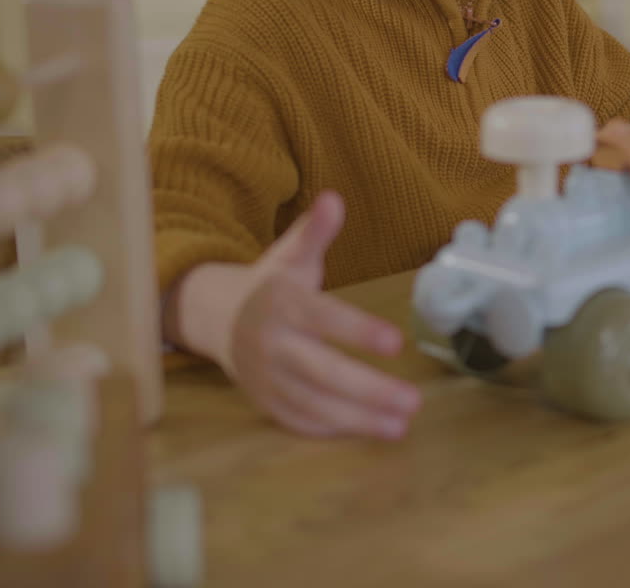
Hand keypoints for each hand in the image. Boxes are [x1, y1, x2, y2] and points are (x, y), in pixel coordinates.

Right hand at [224, 191, 420, 438]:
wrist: (216, 317)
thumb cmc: (271, 284)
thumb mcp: (291, 254)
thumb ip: (315, 231)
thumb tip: (333, 198)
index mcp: (283, 303)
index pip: (325, 319)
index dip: (360, 331)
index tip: (398, 343)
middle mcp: (272, 344)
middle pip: (322, 372)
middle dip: (369, 389)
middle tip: (413, 401)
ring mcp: (266, 378)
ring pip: (313, 404)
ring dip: (358, 419)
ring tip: (401, 426)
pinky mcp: (265, 402)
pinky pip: (298, 421)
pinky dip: (332, 430)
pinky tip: (369, 431)